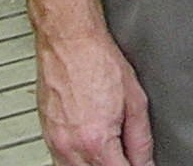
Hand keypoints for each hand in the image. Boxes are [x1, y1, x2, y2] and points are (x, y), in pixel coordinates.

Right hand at [36, 28, 154, 165]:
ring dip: (95, 164)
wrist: (69, 39)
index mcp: (96, 141)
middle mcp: (71, 147)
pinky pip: (61, 162)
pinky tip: (90, 147)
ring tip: (109, 148)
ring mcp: (55, 142)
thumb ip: (141, 139)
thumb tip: (145, 162)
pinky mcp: (46, 135)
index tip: (140, 164)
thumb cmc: (97, 59)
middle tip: (126, 154)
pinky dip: (78, 161)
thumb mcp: (135, 100)